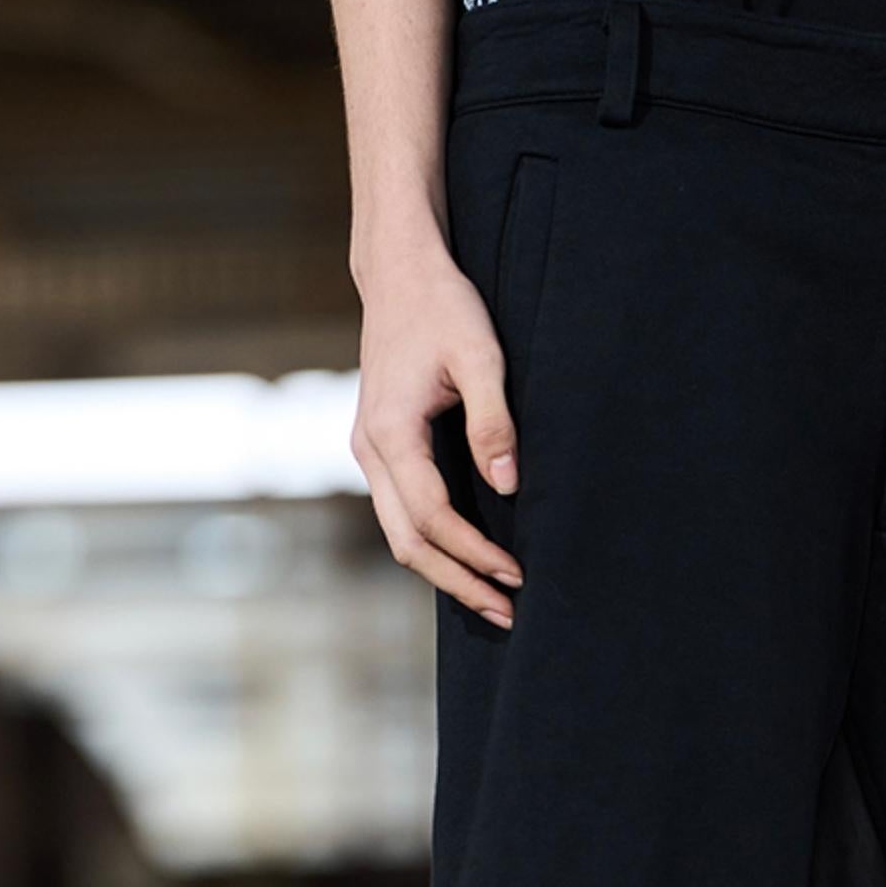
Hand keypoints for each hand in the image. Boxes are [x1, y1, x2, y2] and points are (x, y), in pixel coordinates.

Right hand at [351, 245, 525, 626]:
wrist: (400, 272)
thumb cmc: (443, 307)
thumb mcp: (481, 356)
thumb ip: (495, 422)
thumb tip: (509, 486)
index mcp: (389, 432)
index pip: (433, 516)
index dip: (475, 553)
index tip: (517, 574)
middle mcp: (368, 449)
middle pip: (408, 542)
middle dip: (458, 582)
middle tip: (508, 614)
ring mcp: (368, 451)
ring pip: (401, 533)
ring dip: (446, 570)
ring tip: (494, 597)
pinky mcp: (379, 449)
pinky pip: (402, 513)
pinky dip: (434, 543)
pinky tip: (471, 559)